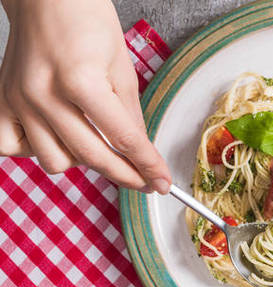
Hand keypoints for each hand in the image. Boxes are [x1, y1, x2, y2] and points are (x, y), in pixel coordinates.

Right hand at [0, 0, 170, 193]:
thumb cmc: (87, 22)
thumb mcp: (122, 67)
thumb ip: (129, 115)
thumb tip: (141, 154)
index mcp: (81, 81)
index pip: (123, 138)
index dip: (147, 165)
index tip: (162, 183)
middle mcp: (44, 94)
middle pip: (92, 157)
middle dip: (124, 174)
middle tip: (143, 180)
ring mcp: (18, 100)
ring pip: (54, 160)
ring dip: (81, 160)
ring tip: (94, 141)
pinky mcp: (1, 102)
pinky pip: (13, 148)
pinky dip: (36, 150)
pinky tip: (55, 136)